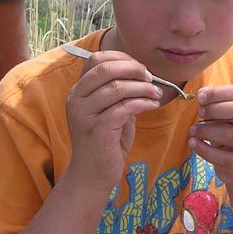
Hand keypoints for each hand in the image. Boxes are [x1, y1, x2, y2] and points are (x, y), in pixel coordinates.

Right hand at [66, 51, 162, 187]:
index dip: (121, 58)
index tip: (140, 68)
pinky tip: (152, 104)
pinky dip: (143, 102)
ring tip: (156, 92)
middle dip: (133, 68)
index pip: (96, 59)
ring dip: (142, 87)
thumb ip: (120, 91)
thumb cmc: (105, 141)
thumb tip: (143, 73)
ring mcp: (84, 114)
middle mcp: (76, 99)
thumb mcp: (110, 111)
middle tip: (150, 77)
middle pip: (105, 68)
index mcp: (78, 91)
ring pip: (117, 87)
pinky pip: (125, 106)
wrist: (92, 175)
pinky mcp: (97, 129)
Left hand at [188, 85, 232, 185]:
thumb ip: (215, 101)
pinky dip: (205, 150)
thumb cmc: (232, 129)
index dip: (219, 93)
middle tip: (200, 112)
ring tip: (193, 130)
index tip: (200, 97)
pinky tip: (193, 143)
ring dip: (208, 131)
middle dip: (216, 110)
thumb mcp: (226, 112)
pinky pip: (225, 158)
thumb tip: (202, 95)